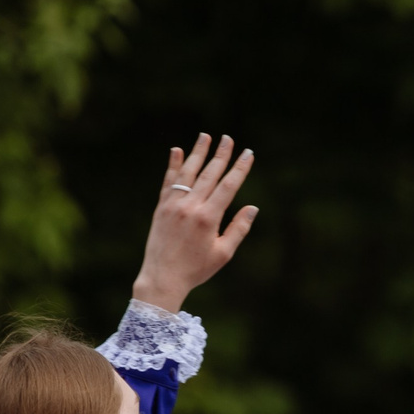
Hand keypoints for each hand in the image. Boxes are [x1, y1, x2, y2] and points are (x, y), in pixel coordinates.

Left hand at [134, 135, 257, 312]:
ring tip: (206, 136)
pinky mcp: (161, 207)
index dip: (239, 168)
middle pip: (209, 174)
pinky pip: (169, 181)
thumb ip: (238, 228)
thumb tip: (252, 207)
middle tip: (228, 138)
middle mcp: (190, 206)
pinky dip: (174, 165)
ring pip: (188, 173)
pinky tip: (177, 151)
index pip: (228, 186)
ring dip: (198, 153)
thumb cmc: (197, 269)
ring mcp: (173, 205)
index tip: (248, 154)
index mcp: (208, 218)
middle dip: (221, 155)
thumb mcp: (223, 253)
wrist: (162, 277)